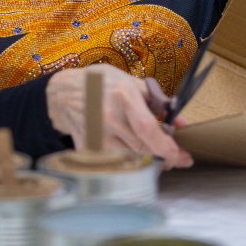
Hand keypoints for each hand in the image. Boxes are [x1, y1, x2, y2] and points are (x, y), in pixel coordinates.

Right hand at [46, 64, 192, 168]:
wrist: (64, 92)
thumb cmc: (101, 83)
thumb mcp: (132, 83)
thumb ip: (158, 103)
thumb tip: (181, 124)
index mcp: (123, 96)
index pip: (146, 127)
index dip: (165, 145)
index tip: (180, 155)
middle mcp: (109, 117)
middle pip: (141, 147)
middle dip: (164, 157)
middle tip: (178, 159)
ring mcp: (96, 134)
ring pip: (130, 158)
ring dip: (148, 161)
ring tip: (159, 157)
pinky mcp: (88, 148)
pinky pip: (114, 161)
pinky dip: (128, 162)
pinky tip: (135, 156)